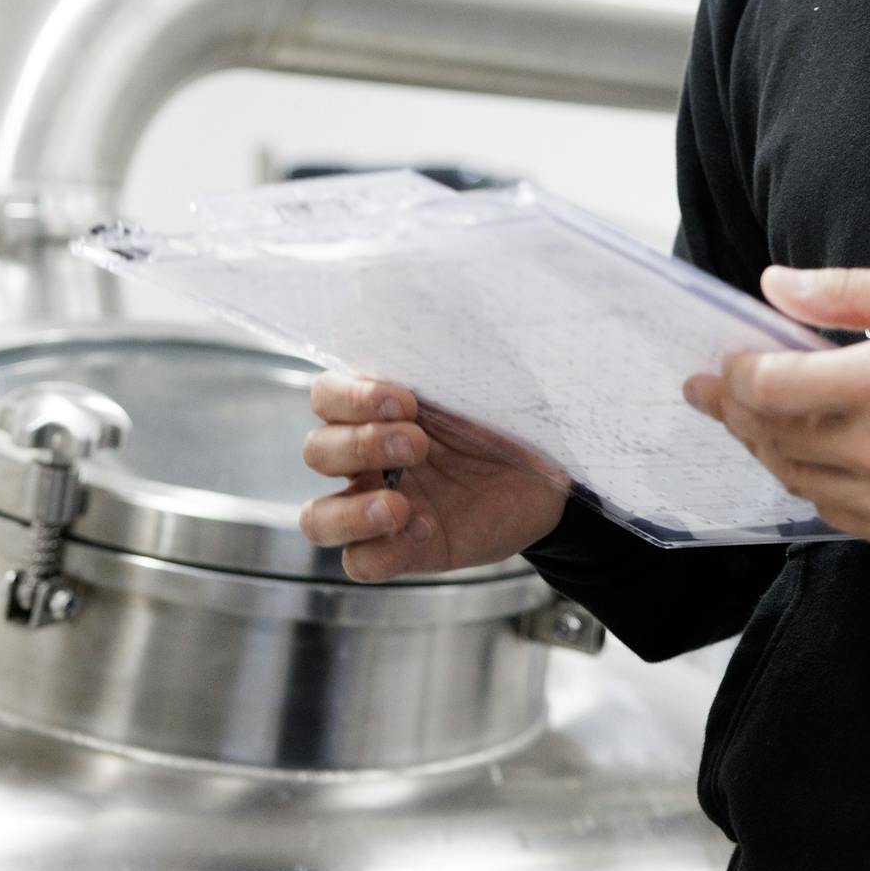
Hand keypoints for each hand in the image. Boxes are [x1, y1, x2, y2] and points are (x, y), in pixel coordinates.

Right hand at [296, 375, 568, 582]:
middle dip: (361, 445)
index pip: (325, 396)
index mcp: (376, 408)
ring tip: (398, 505)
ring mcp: (379, 505)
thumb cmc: (510, 417)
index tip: (405, 400)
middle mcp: (367, 457)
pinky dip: (384, 550)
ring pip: (317, 518)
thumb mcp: (481, 378)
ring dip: (351, 511)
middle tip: (419, 444)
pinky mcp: (403, 550)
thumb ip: (443, 355)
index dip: (350, 398)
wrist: (554, 474)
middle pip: (316, 452)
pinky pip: (361, 562)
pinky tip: (425, 528)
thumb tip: (424, 308)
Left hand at [683, 261, 869, 555]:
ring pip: (797, 479)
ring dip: (765, 447)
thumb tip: (776, 285)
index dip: (738, 374)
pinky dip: (809, 483)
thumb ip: (848, 291)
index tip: (727, 361)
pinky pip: (833, 513)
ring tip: (749, 419)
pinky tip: (804, 456)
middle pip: (775, 436)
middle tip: (713, 391)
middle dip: (735, 410)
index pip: (775, 389)